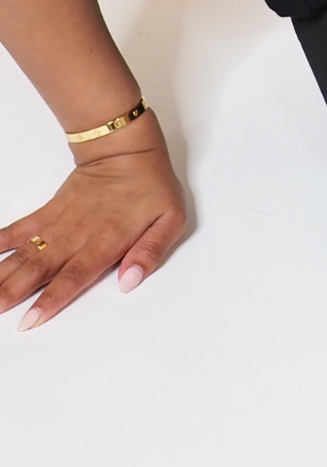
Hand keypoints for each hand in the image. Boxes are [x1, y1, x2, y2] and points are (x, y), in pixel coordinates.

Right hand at [0, 118, 187, 330]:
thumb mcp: (170, 219)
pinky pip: (20, 229)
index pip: (73, 276)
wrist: (125, 147)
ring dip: (2, 274)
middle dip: (13, 292)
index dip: (51, 299)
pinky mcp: (49, 212)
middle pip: (39, 269)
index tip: (29, 319)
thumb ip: (150, 252)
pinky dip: (0, 242)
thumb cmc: (151, 185)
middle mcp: (76, 235)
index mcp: (105, 241)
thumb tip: (130, 280)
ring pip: (25, 253)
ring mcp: (59, 223)